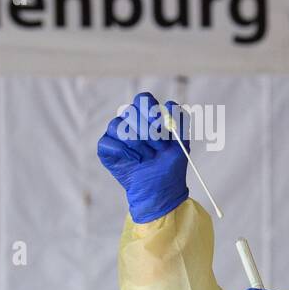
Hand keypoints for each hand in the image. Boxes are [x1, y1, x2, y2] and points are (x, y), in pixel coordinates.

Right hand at [97, 91, 189, 222]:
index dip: (150, 109)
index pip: (143, 99)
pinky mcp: (106, 150)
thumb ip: (180, 121)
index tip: (159, 125)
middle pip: (130, 111)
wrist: (161, 189)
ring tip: (148, 156)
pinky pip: (106, 142)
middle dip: (146, 131)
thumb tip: (170, 104)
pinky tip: (135, 160)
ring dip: (136, 142)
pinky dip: (121, 150)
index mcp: (146, 116)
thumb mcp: (182, 142)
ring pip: (117, 126)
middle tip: (158, 147)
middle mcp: (129, 122)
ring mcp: (116, 136)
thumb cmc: (170, 164)